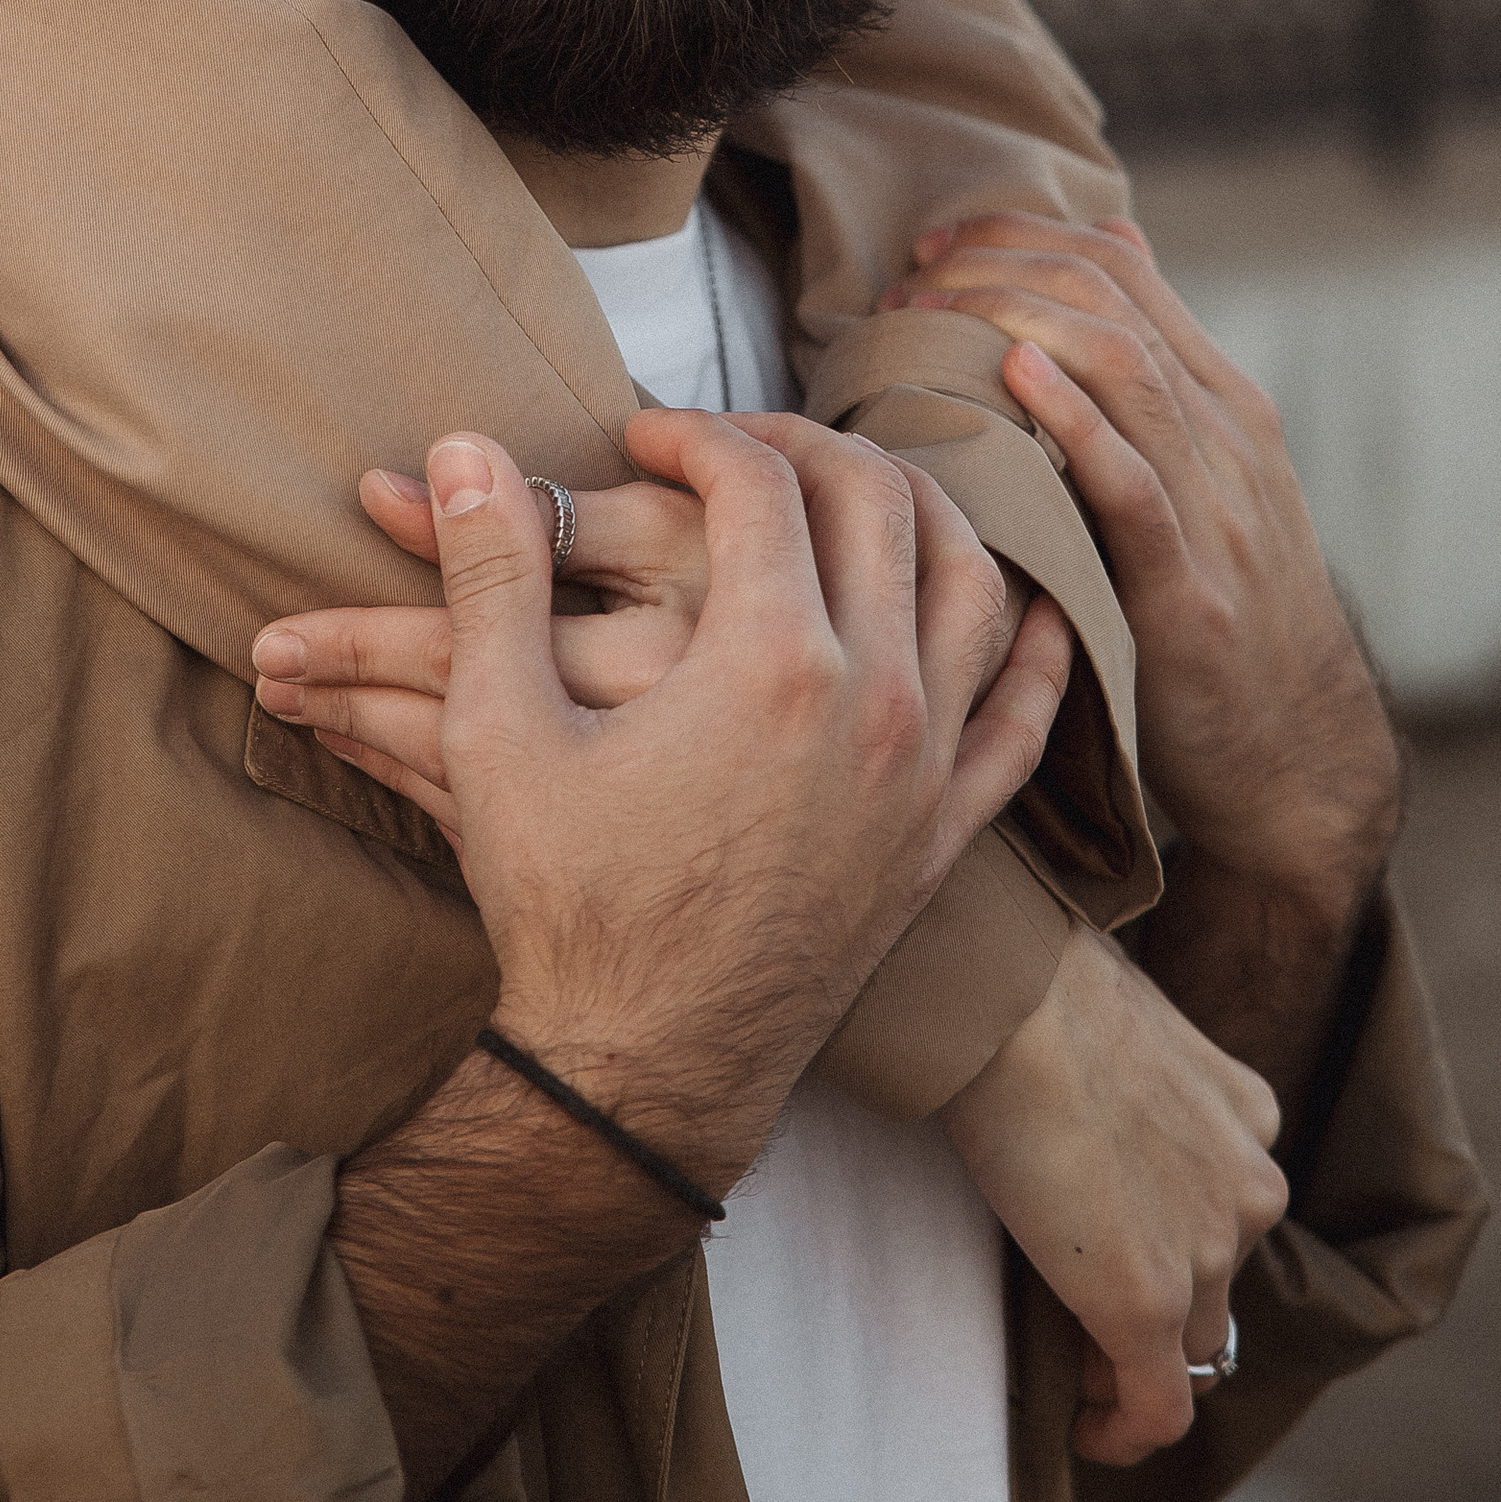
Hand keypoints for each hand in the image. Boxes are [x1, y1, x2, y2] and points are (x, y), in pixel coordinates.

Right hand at [255, 406, 1024, 839]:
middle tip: (735, 446)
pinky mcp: (943, 835)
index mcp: (769, 660)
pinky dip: (1033, 645)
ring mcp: (924, 769)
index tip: (643, 435)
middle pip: (878, 501)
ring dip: (919, 510)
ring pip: (972, 584)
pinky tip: (1025, 609)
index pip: (760, 479)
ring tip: (851, 492)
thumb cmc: (564, 903)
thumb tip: (467, 444)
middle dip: (803, 444)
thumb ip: (492, 573)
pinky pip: (1023, 719)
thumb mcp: (499, 731)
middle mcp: (875, 698)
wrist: (643, 1069)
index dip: (695, 433)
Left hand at [888, 215, 1400, 919]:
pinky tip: (1013, 377)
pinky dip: (1074, 421)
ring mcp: (1217, 508)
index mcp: (1223, 398)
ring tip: (927, 314)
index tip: (931, 244)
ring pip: (1122, 366)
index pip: (1118, 266)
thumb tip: (1112, 240)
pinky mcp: (1191, 590)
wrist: (1299, 754)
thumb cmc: (1224, 605)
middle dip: (996, 266)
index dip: (1017, 235)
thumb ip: (1156, 369)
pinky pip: (1134, 486)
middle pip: (1107, 297)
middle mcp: (1226, 434)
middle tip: (909, 278)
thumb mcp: (1206, 475)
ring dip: (1009, 320)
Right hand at [941, 922, 1285, 1463]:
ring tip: (1074, 1366)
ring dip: (1136, 1362)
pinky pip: (1158, 1407)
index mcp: (1246, 1114)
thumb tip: (1067, 1083)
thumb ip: (1122, 1077)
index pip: (1225, 1211)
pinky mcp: (1149, 1305)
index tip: (1119, 1256)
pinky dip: (1126, 1431)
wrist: (1009, 992)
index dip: (1180, 1247)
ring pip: (1187, 1345)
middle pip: (1216, 1285)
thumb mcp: (1113, 1021)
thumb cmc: (1033, 978)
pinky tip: (1085, 1432)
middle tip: (1085, 1317)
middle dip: (1161, 1309)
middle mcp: (1250, 1188)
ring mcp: (1208, 1252)